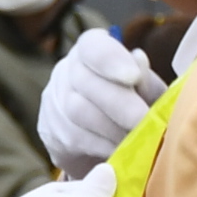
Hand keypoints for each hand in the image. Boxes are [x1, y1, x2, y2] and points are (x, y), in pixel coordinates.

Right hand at [38, 27, 169, 171]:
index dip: (111, 59)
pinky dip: (101, 145)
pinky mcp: (49, 129)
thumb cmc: (131, 107)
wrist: (101, 139)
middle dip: (118, 102)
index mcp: (92, 49)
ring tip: (136, 138)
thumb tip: (139, 60)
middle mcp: (66, 69)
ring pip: (76, 111)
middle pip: (84, 81)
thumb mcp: (146, 92)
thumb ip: (145, 81)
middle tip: (142, 119)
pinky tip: (120, 150)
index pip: (93, 46)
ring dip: (111, 128)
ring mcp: (54, 99)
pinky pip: (73, 137)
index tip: (133, 76)